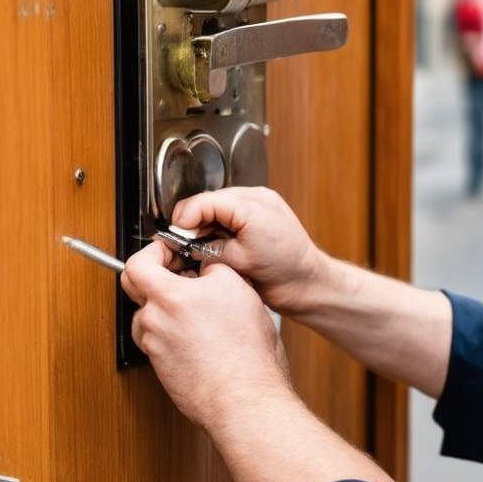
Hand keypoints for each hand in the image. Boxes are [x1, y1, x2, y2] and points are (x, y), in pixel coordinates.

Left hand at [120, 239, 291, 428]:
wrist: (244, 400)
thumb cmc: (247, 353)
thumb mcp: (240, 290)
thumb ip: (214, 269)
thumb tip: (206, 266)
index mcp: (170, 297)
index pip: (138, 263)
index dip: (153, 251)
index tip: (169, 251)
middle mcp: (155, 320)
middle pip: (136, 287)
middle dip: (156, 276)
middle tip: (179, 274)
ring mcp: (154, 346)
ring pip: (148, 315)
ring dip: (164, 307)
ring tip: (196, 309)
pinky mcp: (160, 367)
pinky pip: (158, 339)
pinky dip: (172, 331)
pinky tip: (200, 334)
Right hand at [170, 187, 325, 314]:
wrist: (308, 283)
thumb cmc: (283, 271)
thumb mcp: (237, 260)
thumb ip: (208, 247)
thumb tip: (187, 243)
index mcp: (250, 204)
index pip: (204, 202)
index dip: (185, 220)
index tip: (174, 236)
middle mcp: (255, 199)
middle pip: (208, 203)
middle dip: (194, 224)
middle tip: (184, 246)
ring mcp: (259, 205)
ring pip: (217, 210)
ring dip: (206, 227)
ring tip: (202, 248)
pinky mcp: (259, 217)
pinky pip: (230, 216)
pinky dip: (219, 230)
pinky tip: (219, 247)